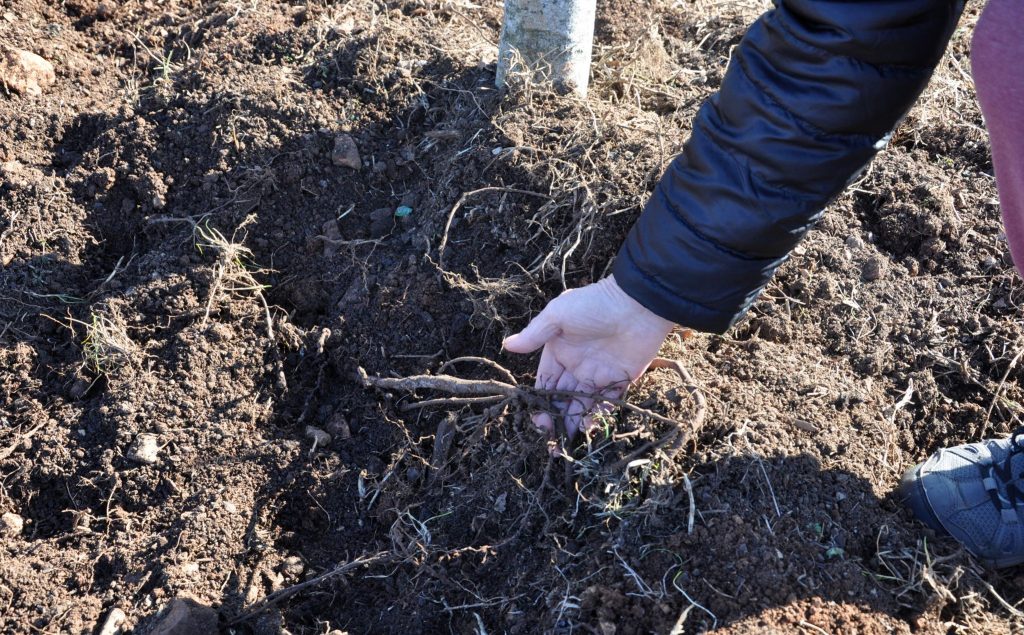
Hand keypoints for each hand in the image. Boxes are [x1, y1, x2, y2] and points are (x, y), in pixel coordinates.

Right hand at [503, 275, 674, 442]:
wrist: (637, 304)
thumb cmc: (594, 305)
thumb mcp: (558, 315)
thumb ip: (535, 335)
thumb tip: (507, 345)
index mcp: (560, 351)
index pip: (546, 382)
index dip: (540, 402)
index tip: (537, 420)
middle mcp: (577, 365)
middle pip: (562, 398)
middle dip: (555, 418)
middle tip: (551, 438)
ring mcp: (600, 374)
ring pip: (583, 404)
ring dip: (574, 421)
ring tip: (567, 439)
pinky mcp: (622, 379)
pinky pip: (609, 402)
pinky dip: (599, 414)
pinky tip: (589, 424)